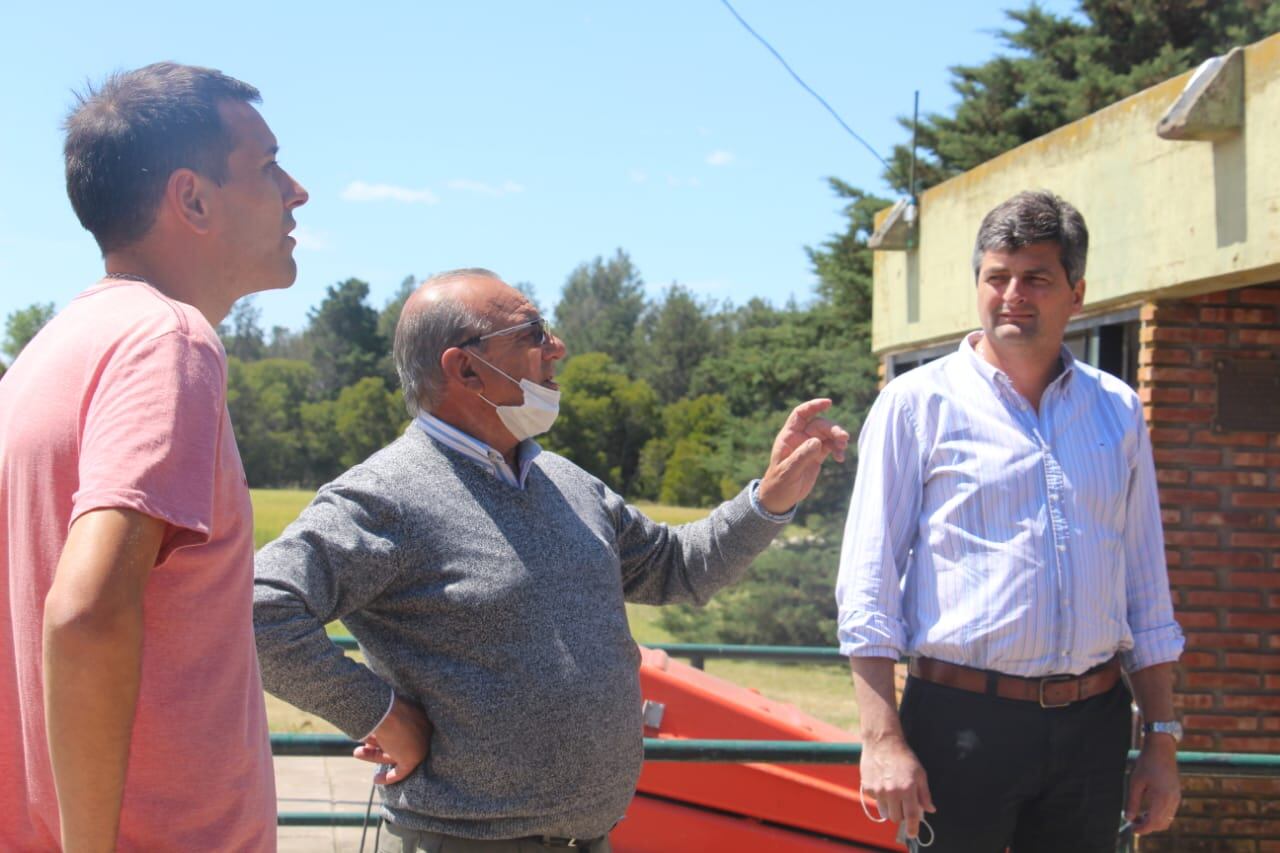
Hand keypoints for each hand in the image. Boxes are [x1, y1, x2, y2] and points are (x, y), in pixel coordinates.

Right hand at [353, 695, 432, 784]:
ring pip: (396, 753)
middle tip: (363, 744)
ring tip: (357, 753)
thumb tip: (365, 715)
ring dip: (376, 756)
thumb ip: (381, 716)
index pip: (403, 728)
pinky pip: (403, 771)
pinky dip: (389, 777)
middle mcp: (422, 727)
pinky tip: (377, 780)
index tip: (368, 736)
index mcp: (417, 713)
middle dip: (378, 744)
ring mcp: (421, 743)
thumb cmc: (381, 706)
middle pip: (398, 741)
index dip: (384, 734)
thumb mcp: (382, 708)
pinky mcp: (415, 757)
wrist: (386, 711)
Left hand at [757, 398, 849, 514]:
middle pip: (819, 424)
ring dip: (838, 438)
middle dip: (832, 429)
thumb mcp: (789, 471)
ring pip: (827, 434)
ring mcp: (809, 446)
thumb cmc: (779, 483)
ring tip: (843, 448)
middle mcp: (800, 438)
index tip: (828, 403)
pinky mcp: (817, 455)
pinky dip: (838, 449)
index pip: (801, 414)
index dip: (813, 406)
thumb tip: (817, 441)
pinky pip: (831, 446)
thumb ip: (802, 456)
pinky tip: (840, 458)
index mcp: (788, 436)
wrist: (780, 498)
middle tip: (843, 439)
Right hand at [860, 733, 934, 839]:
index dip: (913, 828)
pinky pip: (875, 801)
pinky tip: (882, 784)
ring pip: (885, 812)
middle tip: (903, 805)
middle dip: (901, 815)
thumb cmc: (904, 756)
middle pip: (896, 818)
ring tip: (892, 794)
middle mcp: (892, 792)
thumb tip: (930, 809)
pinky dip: (879, 797)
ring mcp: (878, 790)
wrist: (882, 742)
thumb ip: (925, 794)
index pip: (912, 816)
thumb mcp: (920, 773)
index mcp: (907, 789)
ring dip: (890, 807)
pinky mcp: (868, 787)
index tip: (913, 833)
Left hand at [1125, 735, 1179, 833]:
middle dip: (1148, 826)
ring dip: (1154, 821)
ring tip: (1139, 815)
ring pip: (1167, 819)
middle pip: (1161, 824)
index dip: (1142, 829)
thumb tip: (1128, 818)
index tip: (1132, 830)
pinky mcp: (1177, 794)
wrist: (1162, 749)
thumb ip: (1132, 802)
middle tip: (1133, 822)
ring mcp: (1176, 797)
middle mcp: (1172, 800)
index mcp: (1161, 798)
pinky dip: (1160, 815)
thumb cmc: (1146, 763)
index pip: (1153, 823)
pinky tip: (1148, 808)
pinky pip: (1170, 812)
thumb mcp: (1135, 782)